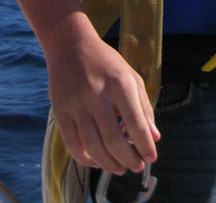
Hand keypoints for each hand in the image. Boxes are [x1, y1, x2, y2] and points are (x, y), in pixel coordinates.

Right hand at [44, 12, 159, 173]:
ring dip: (109, 164)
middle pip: (115, 141)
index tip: (151, 157)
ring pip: (94, 148)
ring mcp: (77, 105)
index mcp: (120, 84)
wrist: (71, 46)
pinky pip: (73, 145)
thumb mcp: (131, 77)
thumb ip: (144, 107)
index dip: (145, 146)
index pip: (136, 124)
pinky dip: (86, 159)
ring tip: (120, 168)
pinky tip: (97, 161)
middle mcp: (98, 95)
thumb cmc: (106, 62)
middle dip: (129, 159)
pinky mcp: (61, 112)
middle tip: (136, 166)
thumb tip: (154, 137)